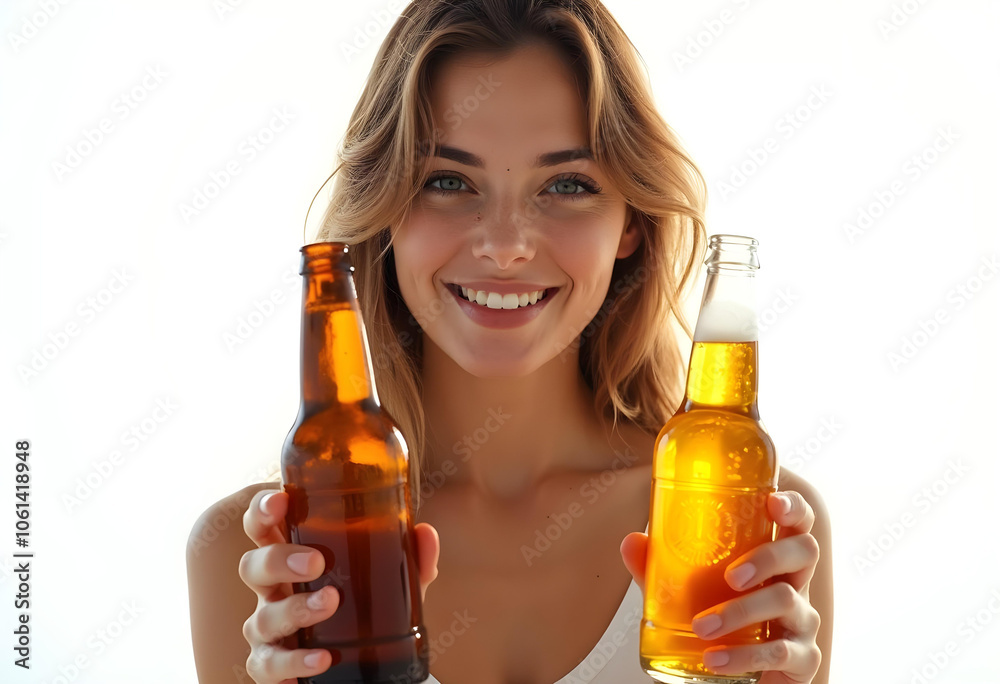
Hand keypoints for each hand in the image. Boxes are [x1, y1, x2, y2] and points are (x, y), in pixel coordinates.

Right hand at [238, 488, 439, 683]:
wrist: (360, 662)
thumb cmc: (363, 605)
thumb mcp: (388, 579)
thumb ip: (407, 557)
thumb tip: (425, 533)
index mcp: (292, 556)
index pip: (264, 526)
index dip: (262, 509)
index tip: (281, 501)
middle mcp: (272, 590)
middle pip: (252, 566)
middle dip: (278, 560)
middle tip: (316, 561)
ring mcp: (267, 628)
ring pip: (261, 618)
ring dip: (295, 610)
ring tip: (330, 603)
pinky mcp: (271, 665)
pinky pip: (269, 665)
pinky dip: (295, 662)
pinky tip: (321, 659)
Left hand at [621, 490, 821, 683]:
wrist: (728, 679)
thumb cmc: (718, 624)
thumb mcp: (685, 592)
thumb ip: (661, 568)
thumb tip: (632, 542)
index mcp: (773, 558)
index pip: (797, 522)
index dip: (793, 506)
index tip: (772, 502)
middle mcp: (795, 582)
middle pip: (805, 551)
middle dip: (769, 557)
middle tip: (732, 576)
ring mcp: (803, 620)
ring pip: (786, 601)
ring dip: (739, 612)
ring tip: (701, 627)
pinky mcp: (803, 658)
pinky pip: (779, 652)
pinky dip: (742, 655)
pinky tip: (714, 658)